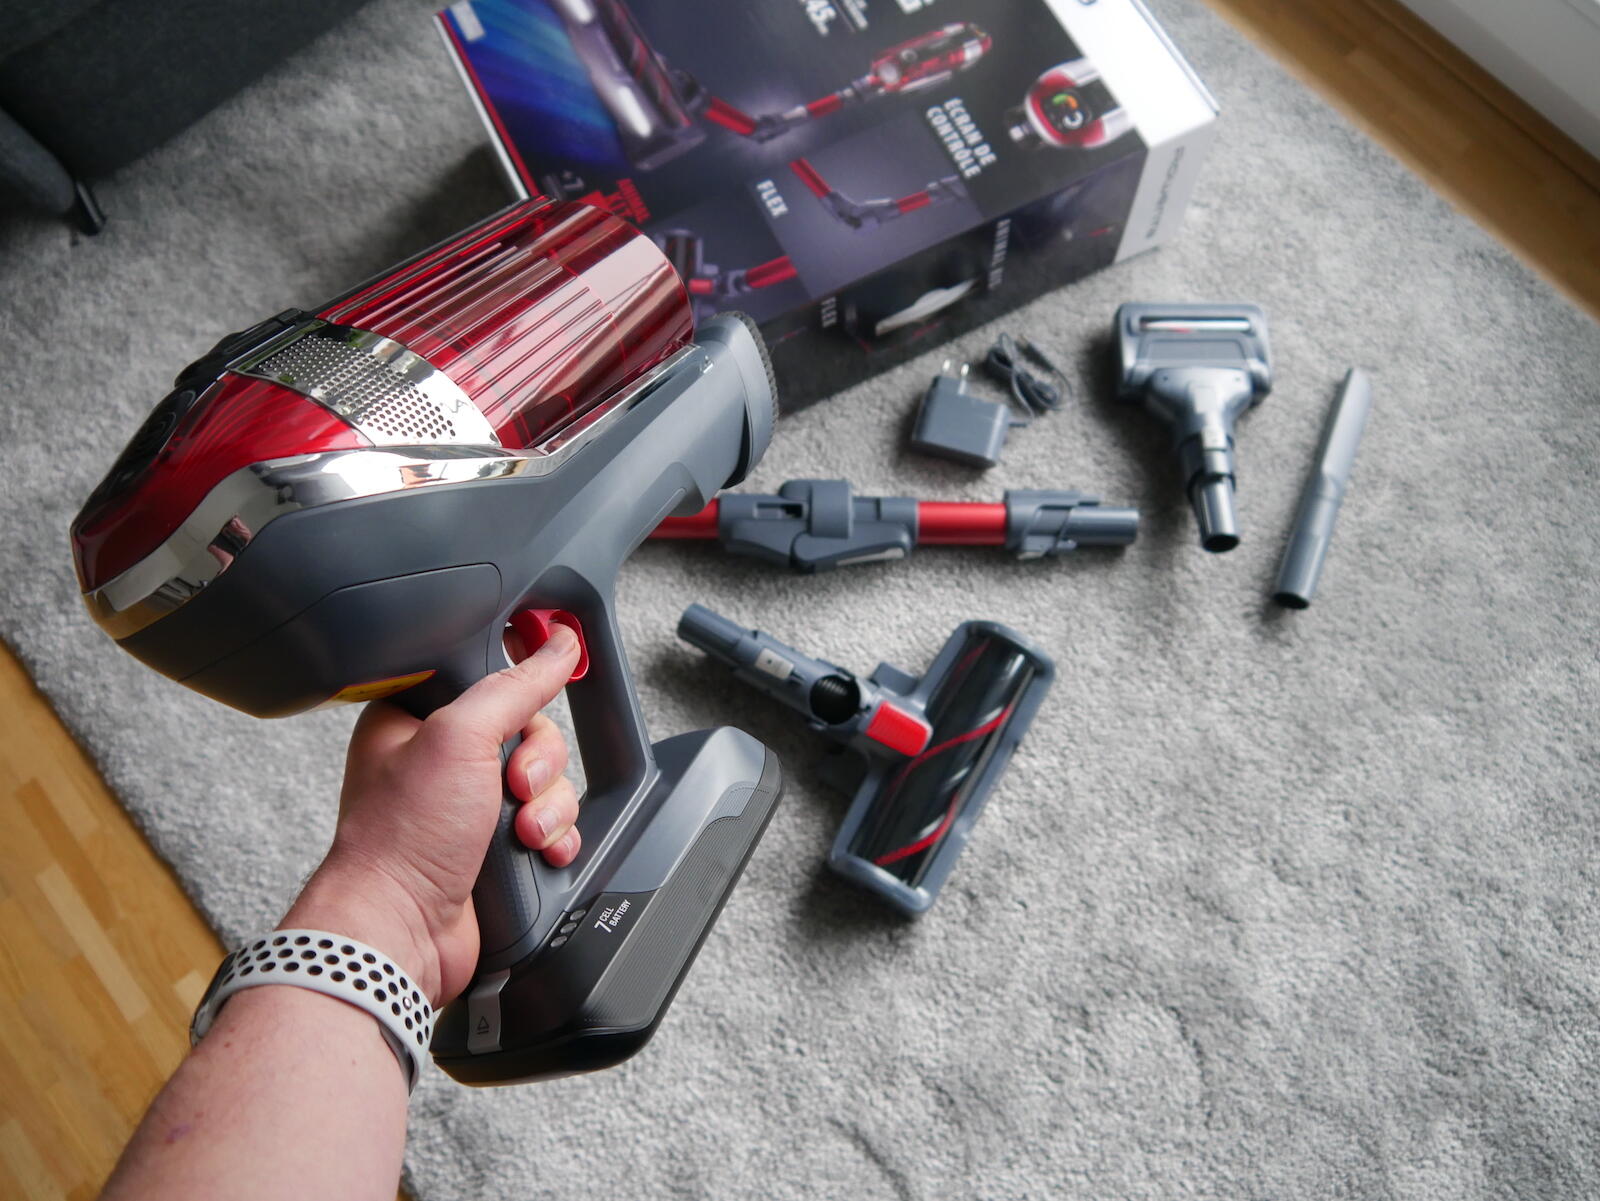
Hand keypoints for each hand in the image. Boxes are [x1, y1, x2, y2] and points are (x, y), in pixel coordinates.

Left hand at [284, 626, 582, 1005]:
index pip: (492, 678)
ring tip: (521, 832)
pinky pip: (551, 825)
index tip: (545, 690)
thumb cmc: (399, 841)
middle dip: (538, 763)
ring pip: (546, 781)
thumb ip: (513, 686)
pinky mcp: (495, 847)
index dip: (522, 687)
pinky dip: (555, 837)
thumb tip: (556, 647)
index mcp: (418, 719)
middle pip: (531, 732)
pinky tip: (537, 851)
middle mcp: (443, 760)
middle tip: (513, 785)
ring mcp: (470, 807)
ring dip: (548, 807)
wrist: (401, 931)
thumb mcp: (458, 739)